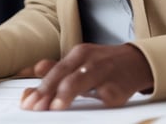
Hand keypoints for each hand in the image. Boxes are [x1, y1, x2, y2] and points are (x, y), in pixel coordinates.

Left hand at [19, 43, 153, 110]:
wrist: (138, 62)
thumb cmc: (105, 64)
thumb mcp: (82, 62)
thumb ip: (59, 68)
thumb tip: (36, 69)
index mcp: (79, 54)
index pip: (55, 70)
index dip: (40, 86)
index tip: (27, 101)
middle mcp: (90, 60)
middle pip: (64, 75)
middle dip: (47, 92)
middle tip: (34, 107)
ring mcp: (104, 72)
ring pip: (81, 81)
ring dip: (66, 94)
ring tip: (54, 107)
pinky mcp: (118, 88)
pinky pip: (103, 96)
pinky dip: (91, 103)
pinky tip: (83, 112)